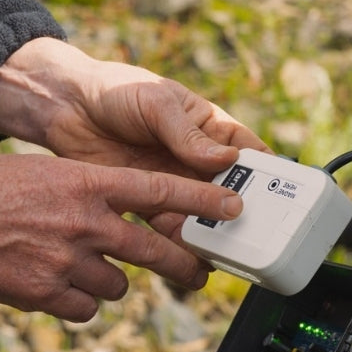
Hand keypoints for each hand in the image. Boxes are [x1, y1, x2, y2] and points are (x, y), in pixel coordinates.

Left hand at [0, 38, 269, 237]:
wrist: (67, 109)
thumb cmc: (117, 91)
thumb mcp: (157, 103)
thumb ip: (188, 135)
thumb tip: (226, 161)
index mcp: (210, 129)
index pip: (249, 157)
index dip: (269, 180)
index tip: (284, 203)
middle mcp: (195, 161)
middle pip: (229, 195)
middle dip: (240, 217)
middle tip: (252, 238)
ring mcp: (170, 183)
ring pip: (200, 217)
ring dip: (212, 236)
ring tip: (223, 257)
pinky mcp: (143, 203)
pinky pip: (166, 229)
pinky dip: (178, 245)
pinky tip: (188, 260)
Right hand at [0, 154, 242, 321]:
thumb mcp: (44, 173)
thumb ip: (87, 192)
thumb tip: (120, 215)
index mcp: (85, 181)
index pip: (158, 191)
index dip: (200, 200)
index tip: (231, 206)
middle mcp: (83, 220)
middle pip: (154, 250)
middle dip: (184, 265)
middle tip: (199, 273)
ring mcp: (66, 259)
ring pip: (117, 285)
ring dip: (106, 280)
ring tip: (73, 265)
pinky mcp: (46, 294)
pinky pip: (86, 309)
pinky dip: (77, 302)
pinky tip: (53, 284)